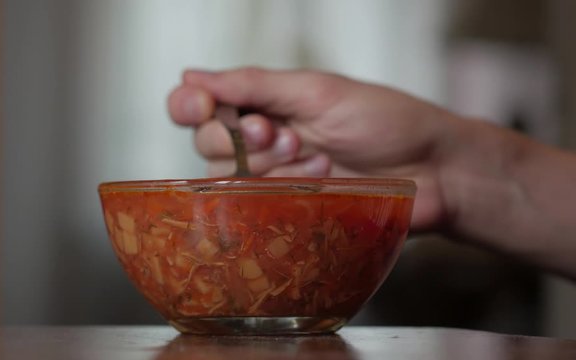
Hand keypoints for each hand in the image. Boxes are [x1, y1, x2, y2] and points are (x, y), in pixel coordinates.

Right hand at [168, 68, 454, 230]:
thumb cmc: (383, 120)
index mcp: (263, 102)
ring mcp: (271, 179)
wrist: (431, 170)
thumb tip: (190, 75)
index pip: (197, 105)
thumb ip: (253, 85)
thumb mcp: (317, 91)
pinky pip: (255, 209)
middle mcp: (259, 141)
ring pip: (228, 179)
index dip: (189, 105)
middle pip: (205, 144)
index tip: (204, 106)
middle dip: (243, 140)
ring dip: (272, 166)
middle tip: (290, 135)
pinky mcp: (284, 213)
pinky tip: (323, 181)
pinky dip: (285, 191)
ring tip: (321, 159)